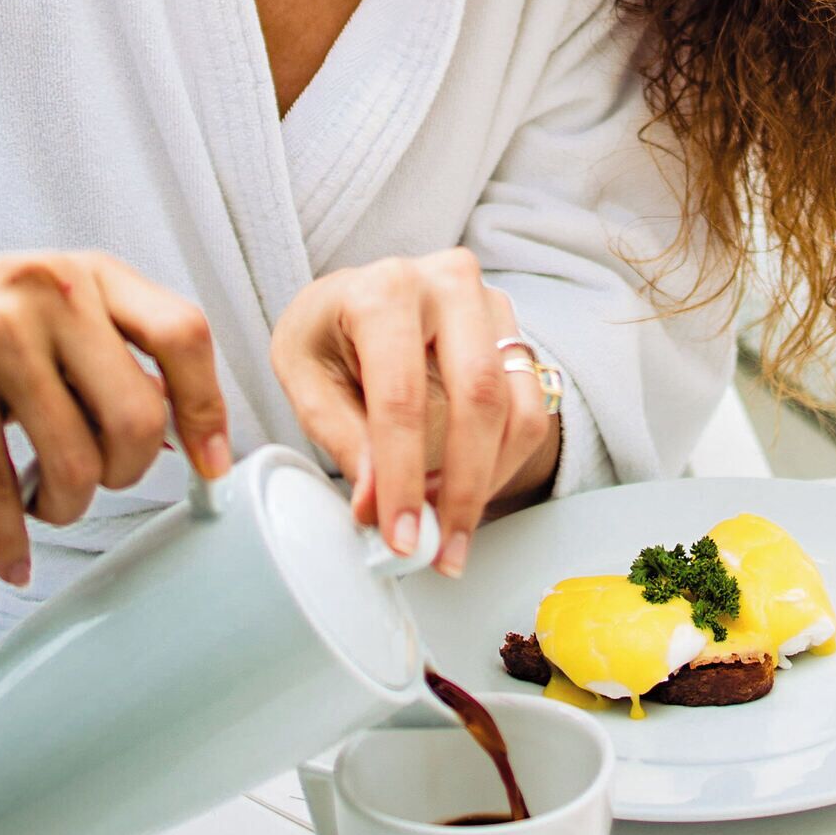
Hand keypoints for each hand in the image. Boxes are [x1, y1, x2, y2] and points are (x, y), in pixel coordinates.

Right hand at [0, 246, 229, 585]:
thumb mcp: (38, 305)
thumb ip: (102, 349)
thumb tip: (175, 426)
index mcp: (87, 273)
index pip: (185, 336)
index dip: (207, 409)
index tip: (210, 465)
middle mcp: (51, 292)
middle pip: (139, 416)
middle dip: (126, 476)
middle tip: (94, 485)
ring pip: (75, 459)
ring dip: (66, 509)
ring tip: (44, 507)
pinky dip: (9, 538)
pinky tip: (10, 557)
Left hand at [270, 249, 558, 576]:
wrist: (356, 298)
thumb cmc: (326, 333)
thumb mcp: (304, 376)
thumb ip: (342, 437)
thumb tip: (374, 503)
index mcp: (383, 289)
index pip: (402, 395)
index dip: (403, 476)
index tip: (401, 535)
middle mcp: (447, 284)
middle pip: (478, 397)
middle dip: (462, 488)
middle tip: (441, 550)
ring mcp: (490, 304)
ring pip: (515, 408)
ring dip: (487, 483)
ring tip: (448, 527)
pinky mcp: (514, 332)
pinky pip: (531, 409)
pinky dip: (504, 464)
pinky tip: (467, 490)